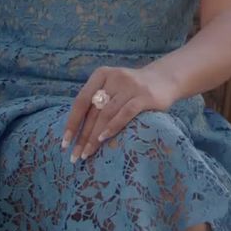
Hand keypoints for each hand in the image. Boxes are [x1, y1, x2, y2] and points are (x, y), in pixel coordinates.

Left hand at [63, 65, 177, 161]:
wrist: (164, 79)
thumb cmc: (132, 89)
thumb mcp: (112, 87)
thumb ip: (97, 101)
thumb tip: (75, 131)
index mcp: (101, 75)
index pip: (81, 101)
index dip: (72, 122)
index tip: (65, 142)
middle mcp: (114, 77)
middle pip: (93, 111)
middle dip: (82, 135)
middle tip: (75, 155)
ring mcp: (130, 86)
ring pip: (106, 114)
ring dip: (94, 136)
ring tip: (87, 153)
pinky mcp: (145, 96)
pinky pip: (125, 113)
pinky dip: (113, 127)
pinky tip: (103, 139)